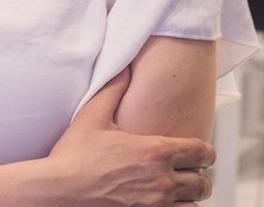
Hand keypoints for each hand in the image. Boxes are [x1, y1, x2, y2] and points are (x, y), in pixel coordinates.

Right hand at [48, 69, 213, 205]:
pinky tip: (161, 202)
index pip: (203, 152)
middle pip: (202, 183)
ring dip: (187, 197)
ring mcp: (157, 204)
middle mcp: (162, 180)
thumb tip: (125, 69)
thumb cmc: (74, 155)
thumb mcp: (92, 117)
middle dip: (197, 176)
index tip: (196, 152)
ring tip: (175, 190)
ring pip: (193, 205)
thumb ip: (114, 90)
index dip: (203, 151)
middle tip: (185, 172)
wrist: (60, 190)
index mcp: (155, 151)